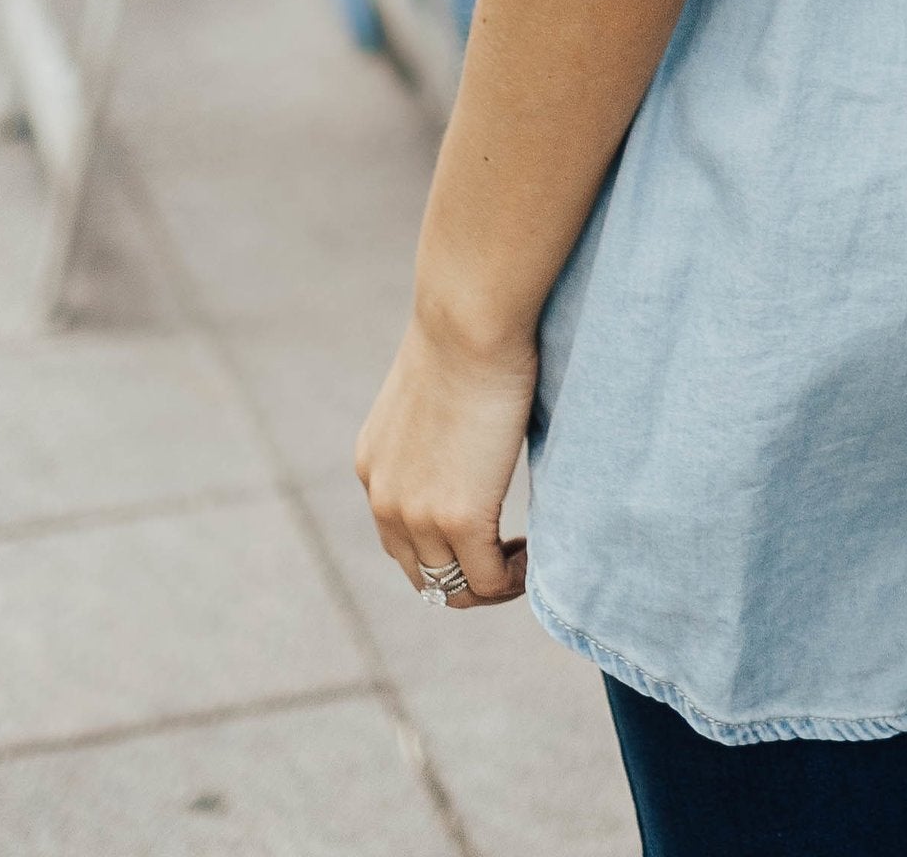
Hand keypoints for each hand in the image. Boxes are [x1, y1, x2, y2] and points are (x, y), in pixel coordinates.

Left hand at [355, 313, 537, 609]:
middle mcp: (385, 500)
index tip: (487, 526)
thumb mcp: (433, 390)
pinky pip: (488, 581)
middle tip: (508, 554)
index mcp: (375, 468)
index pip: (400, 537)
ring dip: (491, 582)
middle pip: (422, 574)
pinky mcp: (459, 518)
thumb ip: (440, 428)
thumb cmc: (466, 332)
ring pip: (453, 588)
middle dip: (465, 574)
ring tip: (522, 557)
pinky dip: (512, 579)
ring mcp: (418, 514)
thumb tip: (473, 439)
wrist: (468, 319)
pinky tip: (531, 552)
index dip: (445, 545)